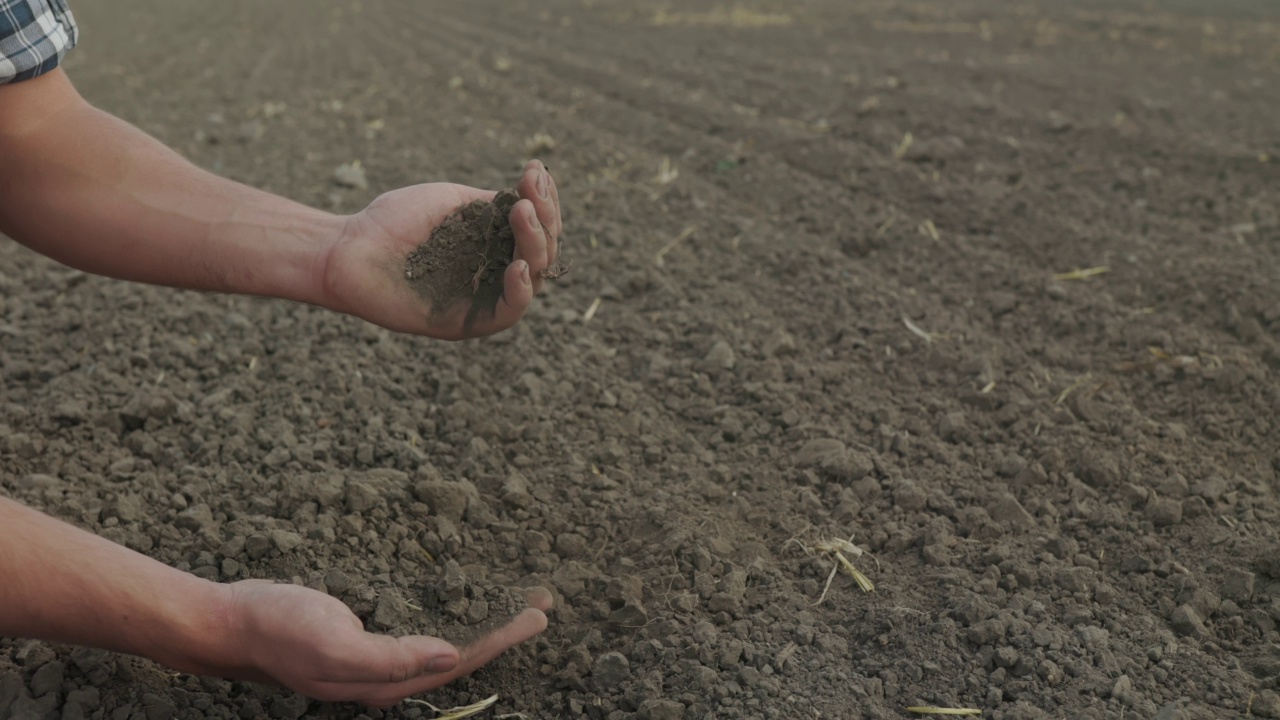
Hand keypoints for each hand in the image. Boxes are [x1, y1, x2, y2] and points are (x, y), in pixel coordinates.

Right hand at [215, 580, 552, 706]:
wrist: (230, 622)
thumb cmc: (279, 630)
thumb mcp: (334, 645)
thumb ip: (392, 658)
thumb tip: (450, 656)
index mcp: (386, 684)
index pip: (460, 663)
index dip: (500, 640)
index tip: (536, 615)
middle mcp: (387, 677)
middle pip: (460, 654)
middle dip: (502, 630)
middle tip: (541, 602)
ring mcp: (375, 658)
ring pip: (442, 641)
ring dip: (479, 619)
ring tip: (513, 598)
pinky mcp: (364, 637)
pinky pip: (418, 627)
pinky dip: (448, 611)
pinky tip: (459, 597)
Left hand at [320, 160, 562, 339]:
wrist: (350, 248)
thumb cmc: (394, 222)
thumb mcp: (453, 201)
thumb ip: (494, 204)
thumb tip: (533, 198)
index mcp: (494, 241)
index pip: (538, 225)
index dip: (545, 199)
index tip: (536, 170)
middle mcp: (497, 270)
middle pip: (543, 250)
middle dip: (545, 217)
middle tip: (531, 191)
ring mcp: (486, 296)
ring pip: (533, 276)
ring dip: (535, 243)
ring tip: (523, 213)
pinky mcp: (470, 322)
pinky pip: (510, 312)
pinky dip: (521, 289)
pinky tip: (517, 265)